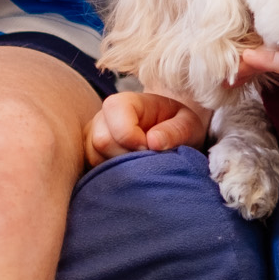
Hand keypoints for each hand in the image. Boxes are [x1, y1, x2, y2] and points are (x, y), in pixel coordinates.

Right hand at [85, 91, 207, 165]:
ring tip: (140, 166)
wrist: (168, 134)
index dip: (134, 139)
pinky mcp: (90, 156)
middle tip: (148, 161)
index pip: (116, 119)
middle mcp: (103, 117)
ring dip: (119, 169)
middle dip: (127, 157)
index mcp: (125, 102)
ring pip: (94, 158)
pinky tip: (129, 174)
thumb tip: (153, 142)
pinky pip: (92, 171)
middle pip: (102, 141)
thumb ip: (175, 131)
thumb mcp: (188, 124)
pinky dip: (111, 177)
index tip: (151, 149)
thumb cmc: (177, 126)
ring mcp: (92, 137)